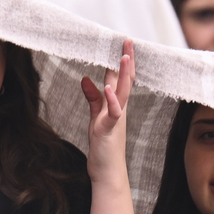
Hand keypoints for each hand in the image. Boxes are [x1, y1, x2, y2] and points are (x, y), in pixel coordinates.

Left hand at [81, 41, 137, 213]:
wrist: (107, 172)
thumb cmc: (103, 146)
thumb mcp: (96, 118)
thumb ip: (93, 98)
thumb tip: (86, 79)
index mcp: (116, 106)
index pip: (119, 79)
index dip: (120, 62)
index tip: (120, 44)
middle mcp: (119, 110)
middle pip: (125, 81)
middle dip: (126, 61)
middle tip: (127, 41)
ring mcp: (116, 120)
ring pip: (122, 94)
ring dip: (123, 76)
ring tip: (124, 58)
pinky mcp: (109, 130)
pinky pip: (113, 114)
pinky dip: (112, 101)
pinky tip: (109, 89)